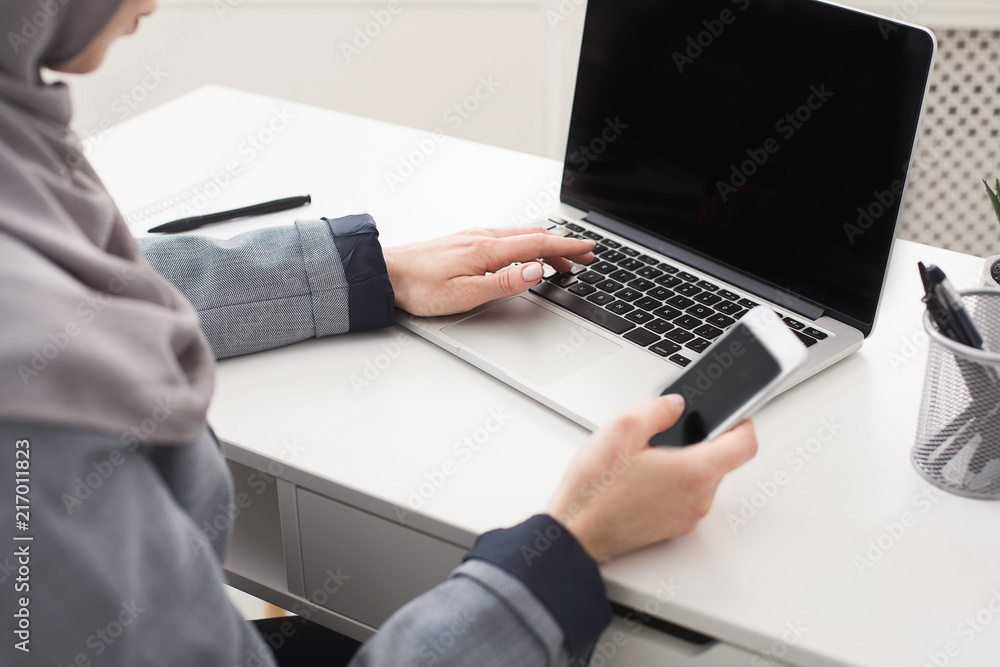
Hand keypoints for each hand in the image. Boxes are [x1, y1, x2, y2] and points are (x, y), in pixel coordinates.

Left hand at [382, 227, 594, 316]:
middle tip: (585, 256)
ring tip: (561, 259)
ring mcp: (473, 236)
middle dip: (563, 245)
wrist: (385, 272)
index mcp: (488, 249)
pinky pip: (506, 237)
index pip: (538, 244)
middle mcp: (483, 237)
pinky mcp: (465, 241)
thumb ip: (505, 282)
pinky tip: (524, 252)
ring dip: (545, 244)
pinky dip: (526, 243)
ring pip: (520, 235)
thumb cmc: (419, 286)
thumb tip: (537, 270)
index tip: (589, 249)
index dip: (568, 247)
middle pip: (534, 236)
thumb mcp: (466, 293)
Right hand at [546, 395, 757, 562]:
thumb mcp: (622, 428)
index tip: (732, 414)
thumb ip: (658, 408)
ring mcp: (687, 517)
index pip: (745, 445)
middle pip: (722, 462)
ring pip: (702, 480)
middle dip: (701, 442)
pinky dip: (672, 484)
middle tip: (667, 433)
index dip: (742, 423)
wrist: (577, 533)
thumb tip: (674, 405)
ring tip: (645, 457)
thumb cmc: (596, 490)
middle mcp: (698, 498)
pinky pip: (685, 498)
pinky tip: (641, 478)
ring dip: (684, 464)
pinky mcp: (673, 529)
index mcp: (695, 471)